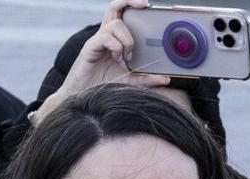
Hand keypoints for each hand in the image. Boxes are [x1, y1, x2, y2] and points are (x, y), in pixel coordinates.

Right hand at [33, 0, 170, 123]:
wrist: (82, 98)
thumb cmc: (102, 86)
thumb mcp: (129, 81)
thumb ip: (146, 78)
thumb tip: (166, 78)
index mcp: (113, 38)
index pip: (121, 12)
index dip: (132, 3)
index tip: (147, 5)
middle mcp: (105, 35)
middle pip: (114, 6)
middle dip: (129, 1)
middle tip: (144, 5)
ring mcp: (96, 40)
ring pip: (114, 24)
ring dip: (126, 39)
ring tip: (126, 57)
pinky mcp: (89, 48)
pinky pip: (106, 38)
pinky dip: (116, 47)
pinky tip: (117, 60)